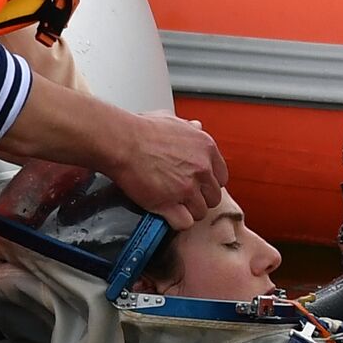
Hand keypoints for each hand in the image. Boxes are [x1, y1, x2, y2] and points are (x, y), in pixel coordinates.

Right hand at [105, 111, 227, 229]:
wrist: (122, 141)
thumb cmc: (141, 130)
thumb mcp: (172, 120)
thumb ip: (189, 127)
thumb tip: (197, 126)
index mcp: (206, 148)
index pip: (221, 177)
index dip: (208, 183)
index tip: (197, 184)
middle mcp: (202, 169)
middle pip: (213, 197)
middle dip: (199, 198)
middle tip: (182, 195)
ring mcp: (187, 188)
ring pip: (200, 212)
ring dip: (187, 211)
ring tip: (172, 204)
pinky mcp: (170, 203)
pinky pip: (185, 223)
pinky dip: (176, 222)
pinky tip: (166, 214)